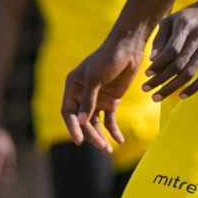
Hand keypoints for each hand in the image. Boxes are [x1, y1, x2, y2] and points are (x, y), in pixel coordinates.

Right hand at [63, 35, 142, 151]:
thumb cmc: (108, 58)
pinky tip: (119, 140)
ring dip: (101, 136)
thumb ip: (88, 100)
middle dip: (91, 135)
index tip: (79, 141)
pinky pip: (109, 120)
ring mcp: (97, 99)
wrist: (129, 48)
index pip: (68, 112)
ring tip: (108, 149)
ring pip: (95, 124)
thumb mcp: (95, 77)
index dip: (72, 127)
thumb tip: (81, 123)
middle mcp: (82, 95)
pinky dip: (113, 131)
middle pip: (82, 121)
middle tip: (102, 147)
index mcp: (72, 87)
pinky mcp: (111, 101)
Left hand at [145, 0, 197, 99]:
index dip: (159, 64)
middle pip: (178, 64)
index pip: (171, 50)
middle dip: (161, 79)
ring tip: (157, 96)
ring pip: (190, 72)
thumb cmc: (188, 18)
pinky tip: (180, 96)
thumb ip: (160, 38)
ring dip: (172, 87)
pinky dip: (193, 88)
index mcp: (185, 25)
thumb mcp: (171, 20)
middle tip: (146, 90)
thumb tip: (152, 60)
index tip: (147, 75)